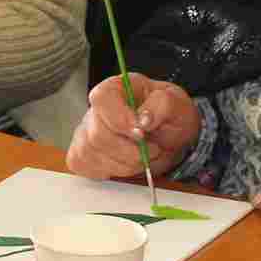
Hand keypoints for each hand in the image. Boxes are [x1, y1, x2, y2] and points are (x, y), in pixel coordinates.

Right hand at [66, 75, 199, 180]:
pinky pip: (90, 168)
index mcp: (116, 88)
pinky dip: (115, 171)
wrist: (169, 135)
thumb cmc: (168, 115)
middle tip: (153, 148)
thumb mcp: (177, 104)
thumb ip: (162, 105)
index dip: (119, 118)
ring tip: (144, 155)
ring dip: (127, 164)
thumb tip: (144, 119)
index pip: (102, 99)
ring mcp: (86, 132)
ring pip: (95, 155)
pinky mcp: (84, 155)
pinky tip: (128, 163)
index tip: (141, 133)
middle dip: (131, 150)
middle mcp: (96, 110)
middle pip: (98, 134)